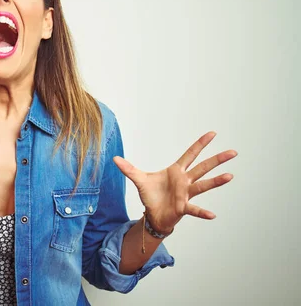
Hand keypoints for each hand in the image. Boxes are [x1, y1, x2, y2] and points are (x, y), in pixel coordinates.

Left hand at [113, 131, 235, 233]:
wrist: (153, 214)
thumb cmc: (151, 196)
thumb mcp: (139, 179)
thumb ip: (129, 168)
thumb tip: (114, 158)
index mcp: (176, 171)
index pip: (190, 154)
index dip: (200, 144)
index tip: (212, 134)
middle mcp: (185, 181)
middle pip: (203, 167)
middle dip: (217, 159)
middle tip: (233, 152)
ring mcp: (186, 194)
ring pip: (203, 185)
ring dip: (216, 181)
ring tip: (229, 176)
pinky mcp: (183, 207)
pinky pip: (194, 209)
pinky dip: (202, 212)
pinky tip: (212, 215)